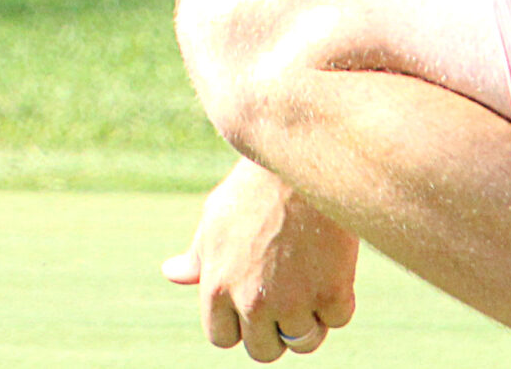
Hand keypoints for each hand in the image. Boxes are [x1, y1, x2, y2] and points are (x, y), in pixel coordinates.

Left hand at [163, 159, 358, 359]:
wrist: (301, 161)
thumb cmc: (254, 189)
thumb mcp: (215, 219)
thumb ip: (198, 256)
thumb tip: (172, 273)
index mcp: (217, 287)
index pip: (223, 338)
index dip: (239, 323)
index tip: (254, 304)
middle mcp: (253, 302)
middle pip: (263, 350)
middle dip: (274, 330)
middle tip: (286, 297)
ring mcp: (294, 301)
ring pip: (303, 341)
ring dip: (309, 321)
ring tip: (310, 285)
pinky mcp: (332, 293)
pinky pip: (337, 320)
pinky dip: (339, 301)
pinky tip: (333, 270)